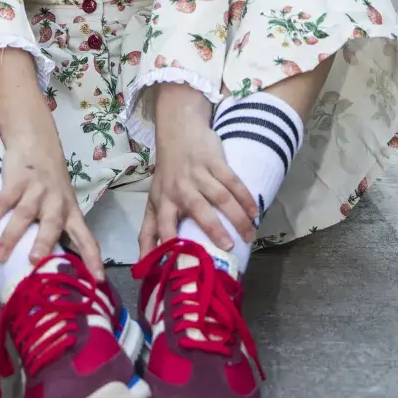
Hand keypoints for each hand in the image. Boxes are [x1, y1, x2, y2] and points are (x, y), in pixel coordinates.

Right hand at [0, 44, 103, 279]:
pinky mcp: (16, 180)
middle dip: (45, 242)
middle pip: (53, 223)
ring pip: (24, 214)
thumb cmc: (50, 183)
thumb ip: (57, 230)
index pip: (86, 237)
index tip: (97, 282)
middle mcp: (56, 201)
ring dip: (11, 236)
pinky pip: (2, 201)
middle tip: (35, 260)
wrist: (37, 142)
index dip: (92, 259)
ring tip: (0, 256)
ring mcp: (36, 190)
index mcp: (70, 212)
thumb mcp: (61, 204)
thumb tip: (51, 268)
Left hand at [138, 82, 257, 257]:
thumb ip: (149, 232)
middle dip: (212, 228)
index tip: (181, 262)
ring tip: (250, 235)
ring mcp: (198, 173)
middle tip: (228, 247)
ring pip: (220, 196)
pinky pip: (232, 180)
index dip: (169, 242)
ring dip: (236, 216)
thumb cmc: (167, 174)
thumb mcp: (154, 201)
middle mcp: (180, 188)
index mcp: (164, 201)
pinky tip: (255, 212)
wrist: (178, 132)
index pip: (163, 225)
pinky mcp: (214, 161)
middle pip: (197, 209)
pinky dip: (245, 197)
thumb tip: (142, 265)